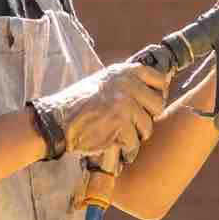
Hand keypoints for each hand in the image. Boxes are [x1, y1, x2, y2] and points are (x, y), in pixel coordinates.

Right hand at [34, 62, 167, 161]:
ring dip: (135, 134)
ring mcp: (126, 105)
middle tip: (133, 123)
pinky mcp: (122, 125)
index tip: (151, 103)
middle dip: (148, 117)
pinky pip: (134, 142)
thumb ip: (126, 83)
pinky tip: (112, 142)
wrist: (58, 120)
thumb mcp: (103, 81)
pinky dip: (125, 147)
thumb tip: (154, 89)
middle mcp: (128, 85)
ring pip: (147, 127)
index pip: (159, 79)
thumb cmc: (78, 103)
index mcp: (125, 72)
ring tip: (118, 133)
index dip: (159, 93)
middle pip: (158, 105)